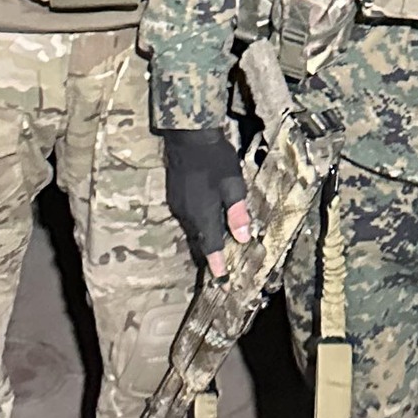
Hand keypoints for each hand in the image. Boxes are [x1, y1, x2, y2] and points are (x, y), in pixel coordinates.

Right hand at [162, 127, 251, 275]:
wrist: (187, 136)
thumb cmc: (215, 159)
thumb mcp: (233, 184)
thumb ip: (237, 212)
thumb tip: (243, 238)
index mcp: (203, 215)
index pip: (211, 247)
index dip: (217, 265)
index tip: (223, 281)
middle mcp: (188, 215)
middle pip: (199, 242)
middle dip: (210, 257)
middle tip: (221, 271)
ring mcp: (178, 206)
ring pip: (193, 231)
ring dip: (204, 241)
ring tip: (216, 251)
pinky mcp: (175, 196)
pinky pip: (187, 219)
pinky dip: (198, 227)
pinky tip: (206, 223)